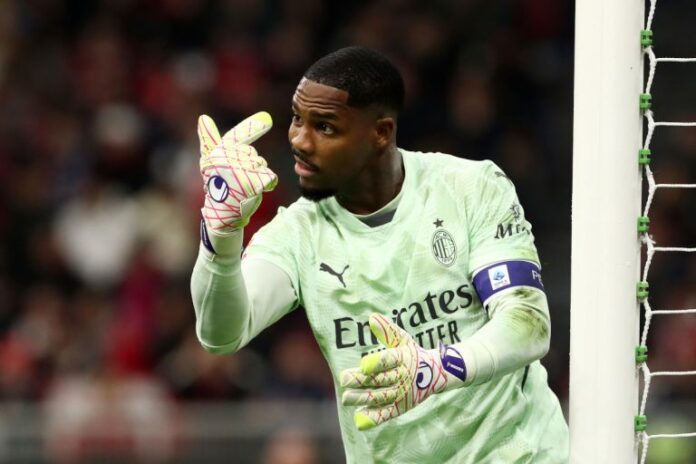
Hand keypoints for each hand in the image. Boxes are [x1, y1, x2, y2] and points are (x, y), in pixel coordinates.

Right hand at [197, 112, 277, 235]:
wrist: (222, 216)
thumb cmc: (217, 187)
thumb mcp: (210, 162)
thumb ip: (209, 139)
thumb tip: (202, 117)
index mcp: (217, 153)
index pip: (237, 136)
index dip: (253, 126)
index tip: (267, 118)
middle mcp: (227, 160)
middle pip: (253, 155)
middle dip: (251, 166)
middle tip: (237, 182)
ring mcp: (240, 172)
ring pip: (262, 165)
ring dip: (258, 176)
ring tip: (243, 188)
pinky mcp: (253, 184)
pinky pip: (271, 177)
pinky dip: (268, 184)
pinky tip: (257, 191)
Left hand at [339, 314, 452, 430]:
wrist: (434, 374)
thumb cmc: (412, 353)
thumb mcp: (402, 340)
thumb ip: (387, 330)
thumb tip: (372, 317)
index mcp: (403, 358)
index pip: (389, 360)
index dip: (377, 363)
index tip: (362, 364)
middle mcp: (403, 376)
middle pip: (380, 380)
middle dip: (361, 381)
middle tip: (343, 379)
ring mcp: (402, 393)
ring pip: (380, 397)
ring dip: (363, 399)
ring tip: (346, 398)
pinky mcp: (401, 407)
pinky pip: (387, 413)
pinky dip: (374, 417)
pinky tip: (359, 418)